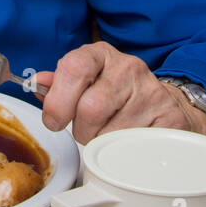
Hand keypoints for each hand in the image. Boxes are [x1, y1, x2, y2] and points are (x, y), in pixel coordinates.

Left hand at [33, 41, 205, 145]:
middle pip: (90, 108)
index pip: (73, 67)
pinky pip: (135, 147)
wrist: (162, 104)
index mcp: (101, 54)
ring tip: (110, 134)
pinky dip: (125, 152)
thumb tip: (36, 82)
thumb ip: (59, 84)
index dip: (58, 100)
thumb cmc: (115, 94)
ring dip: (103, 144)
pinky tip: (128, 141)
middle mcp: (128, 67)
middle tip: (88, 131)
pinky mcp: (169, 118)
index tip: (54, 120)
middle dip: (82, 130)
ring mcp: (151, 92)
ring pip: (111, 133)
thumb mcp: (86, 81)